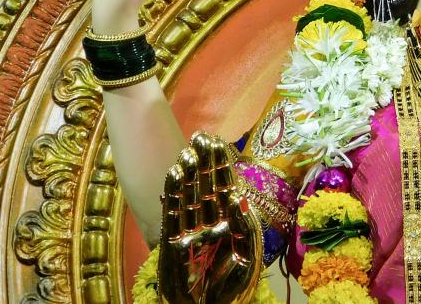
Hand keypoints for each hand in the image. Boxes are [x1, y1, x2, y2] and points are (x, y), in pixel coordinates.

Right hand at [158, 132, 261, 303]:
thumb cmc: (233, 284)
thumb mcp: (247, 251)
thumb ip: (244, 223)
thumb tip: (239, 196)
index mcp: (229, 219)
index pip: (224, 184)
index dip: (220, 163)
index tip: (216, 140)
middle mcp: (209, 219)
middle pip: (205, 184)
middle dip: (203, 161)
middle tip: (200, 136)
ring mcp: (190, 227)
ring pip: (189, 194)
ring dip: (187, 173)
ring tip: (186, 152)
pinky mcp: (173, 239)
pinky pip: (173, 211)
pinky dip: (173, 193)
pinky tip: (173, 174)